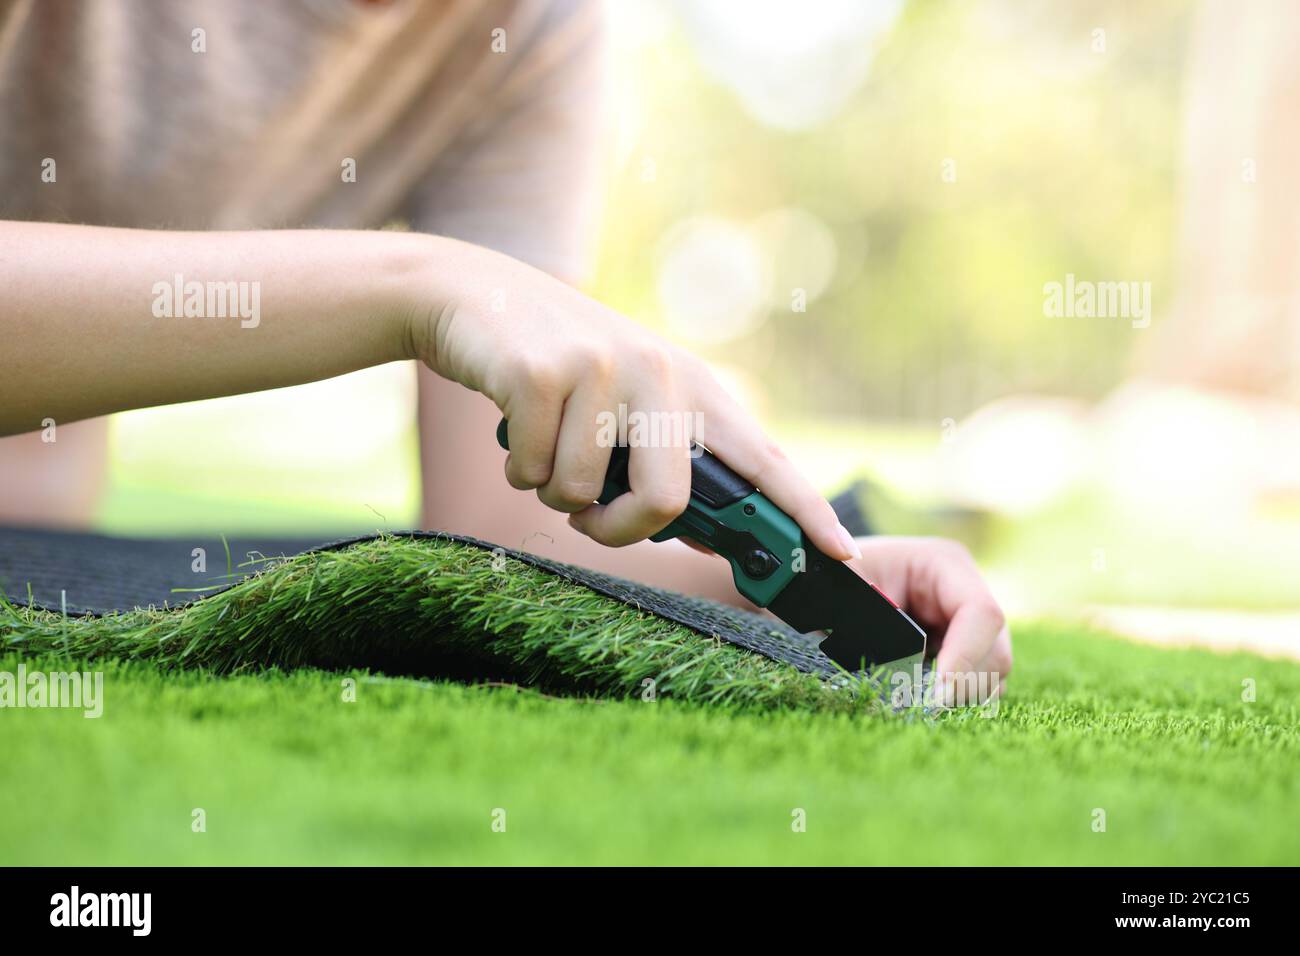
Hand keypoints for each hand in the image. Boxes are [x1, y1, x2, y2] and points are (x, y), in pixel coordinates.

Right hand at [408, 239, 861, 560]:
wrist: (475, 294)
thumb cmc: (559, 367)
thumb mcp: (628, 404)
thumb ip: (666, 461)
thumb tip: (702, 536)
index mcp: (690, 385)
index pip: (762, 456)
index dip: (804, 508)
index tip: (840, 552)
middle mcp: (657, 371)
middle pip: (665, 501)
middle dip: (617, 529)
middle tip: (591, 517)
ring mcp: (600, 368)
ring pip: (583, 494)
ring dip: (553, 490)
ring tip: (545, 443)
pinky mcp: (540, 371)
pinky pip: (532, 471)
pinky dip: (517, 468)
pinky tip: (514, 427)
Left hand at [849, 536, 1011, 703]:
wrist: (831, 579)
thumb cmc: (838, 574)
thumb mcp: (843, 582)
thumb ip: (860, 609)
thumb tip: (889, 645)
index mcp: (945, 564)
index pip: (981, 613)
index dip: (966, 657)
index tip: (937, 694)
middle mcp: (967, 590)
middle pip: (996, 649)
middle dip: (963, 684)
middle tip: (923, 708)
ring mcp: (970, 622)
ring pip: (993, 672)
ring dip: (961, 695)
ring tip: (919, 705)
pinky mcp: (964, 647)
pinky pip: (979, 682)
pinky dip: (957, 699)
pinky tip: (924, 701)